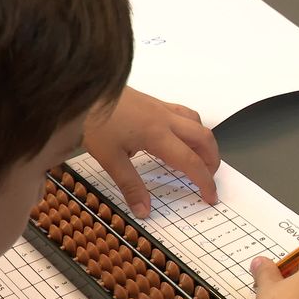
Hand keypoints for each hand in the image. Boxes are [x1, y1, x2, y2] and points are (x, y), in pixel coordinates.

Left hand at [83, 86, 219, 217]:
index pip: (191, 162)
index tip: (210, 197)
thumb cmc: (95, 120)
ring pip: (196, 122)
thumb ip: (130, 185)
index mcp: (158, 135)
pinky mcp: (152, 102)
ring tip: (199, 159)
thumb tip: (143, 210)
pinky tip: (176, 137)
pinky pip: (182, 113)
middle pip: (203, 138)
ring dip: (204, 142)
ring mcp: (160, 108)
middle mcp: (165, 119)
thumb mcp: (109, 158)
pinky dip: (190, 128)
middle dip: (212, 160)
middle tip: (208, 178)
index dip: (204, 181)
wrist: (86, 89)